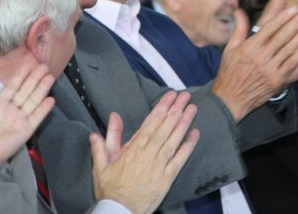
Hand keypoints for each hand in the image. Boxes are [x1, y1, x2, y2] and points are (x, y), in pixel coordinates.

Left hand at [0, 63, 54, 167]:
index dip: (21, 75)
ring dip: (42, 89)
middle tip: (44, 66)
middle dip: (34, 78)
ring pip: (33, 101)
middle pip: (25, 91)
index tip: (29, 64)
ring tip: (50, 77)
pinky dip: (43, 109)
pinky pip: (36, 117)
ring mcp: (20, 119)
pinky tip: (51, 99)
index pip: (13, 87)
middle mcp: (12, 110)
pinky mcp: (26, 130)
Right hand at [90, 92, 198, 213]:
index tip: (170, 96)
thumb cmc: (110, 190)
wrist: (119, 213)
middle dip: (175, 109)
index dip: (162, 107)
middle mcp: (148, 154)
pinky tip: (195, 134)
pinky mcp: (167, 178)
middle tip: (184, 96)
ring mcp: (159, 166)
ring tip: (192, 108)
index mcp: (133, 149)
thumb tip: (111, 118)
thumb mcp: (102, 164)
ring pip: (173, 139)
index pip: (151, 123)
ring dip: (184, 123)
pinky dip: (188, 146)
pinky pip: (180, 159)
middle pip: (164, 127)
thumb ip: (105, 140)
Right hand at [212, 0, 297, 120]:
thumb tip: (239, 10)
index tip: (294, 8)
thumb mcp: (230, 49)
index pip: (269, 28)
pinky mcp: (277, 80)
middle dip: (296, 23)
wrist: (231, 99)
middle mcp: (261, 57)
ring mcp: (270, 69)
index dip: (283, 17)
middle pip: (282, 36)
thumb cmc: (229, 72)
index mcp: (249, 47)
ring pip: (289, 49)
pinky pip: (291, 64)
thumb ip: (239, 29)